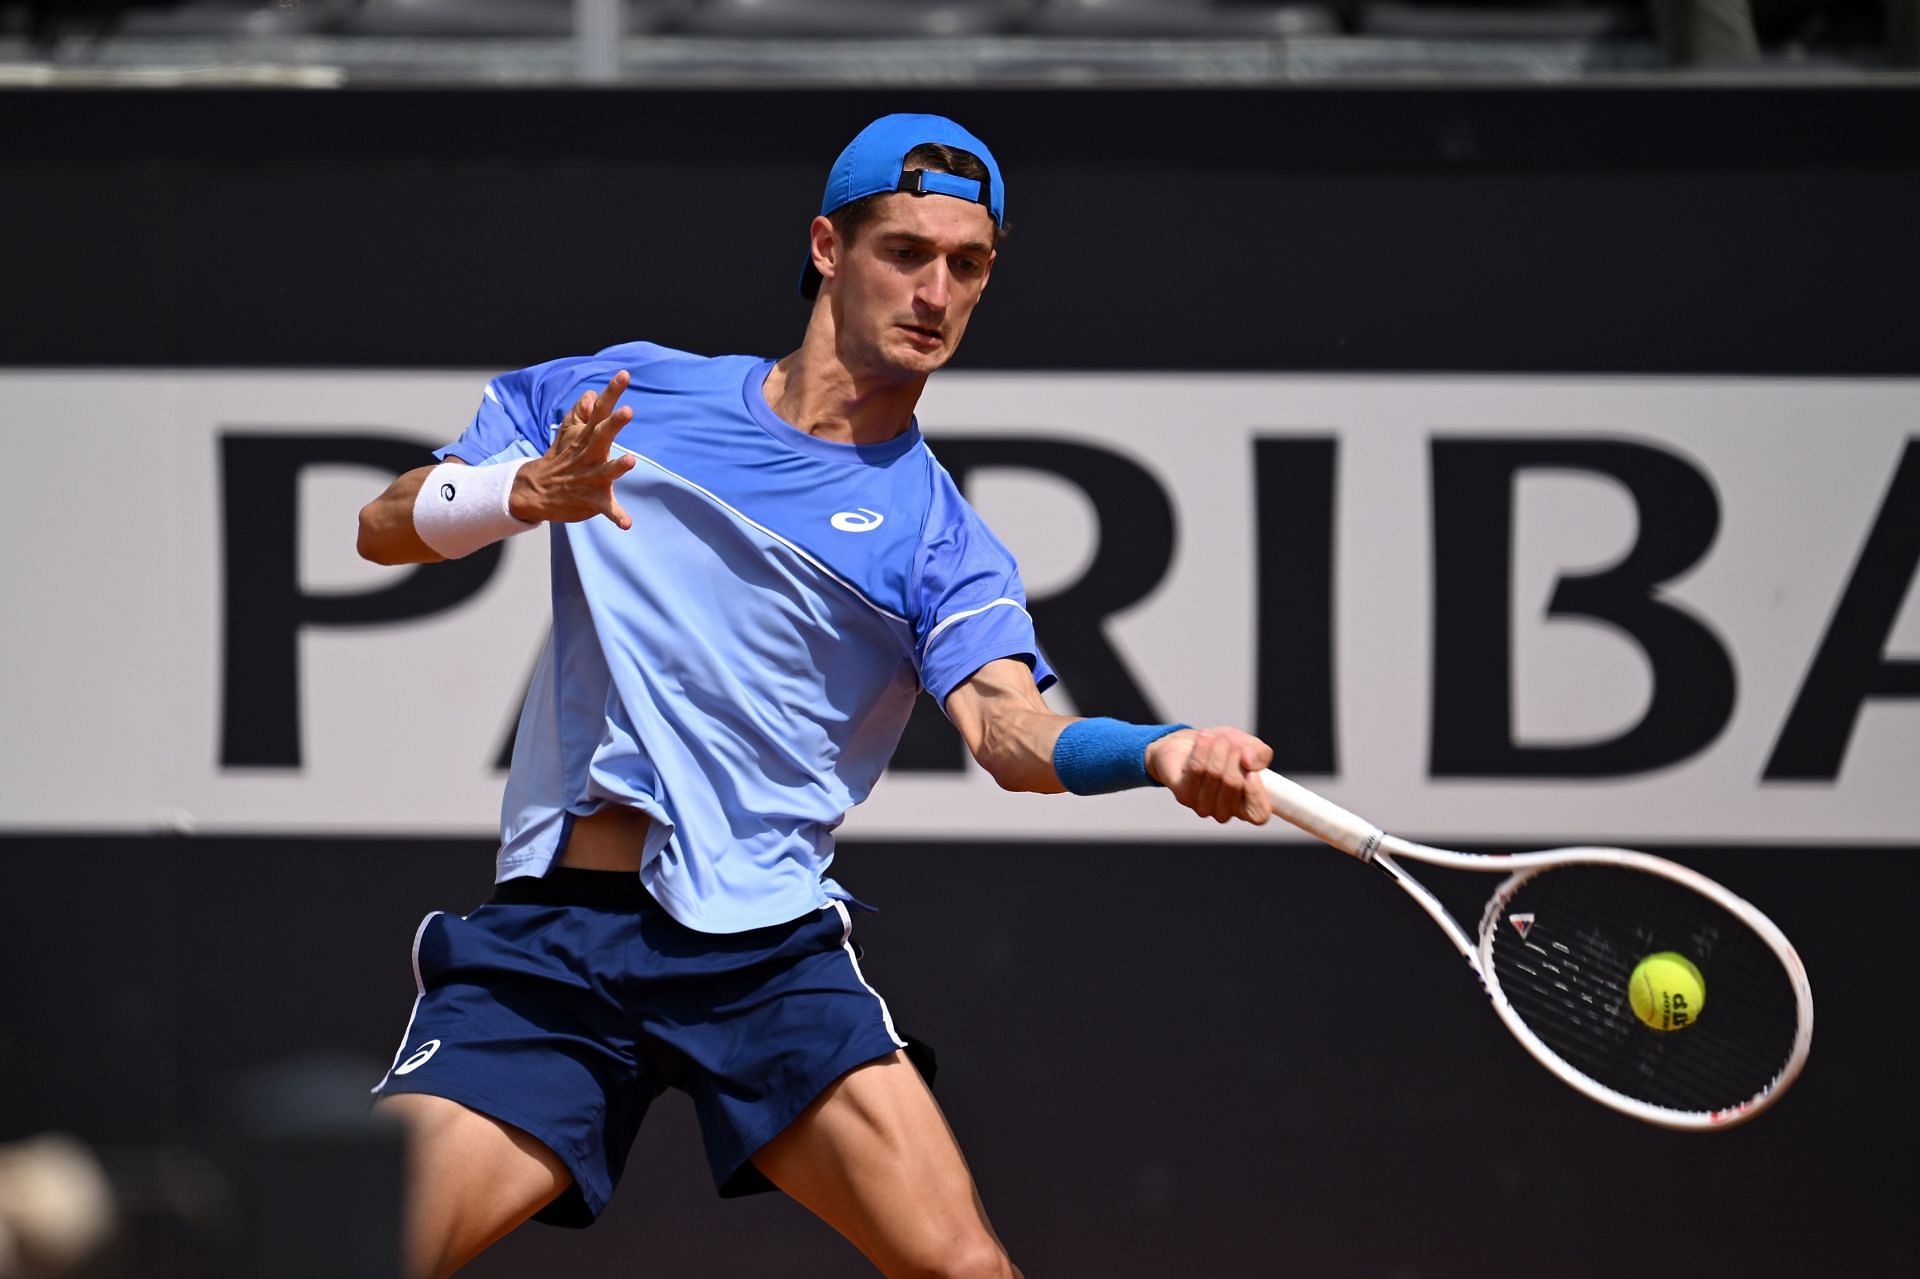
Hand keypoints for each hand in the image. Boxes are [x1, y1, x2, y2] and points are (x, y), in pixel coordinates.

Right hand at [508, 371, 640, 527]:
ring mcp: (590, 477)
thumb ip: (581, 413)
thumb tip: (592, 394)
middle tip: (628, 411)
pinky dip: (616, 516)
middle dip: (615, 423)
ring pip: (605, 471)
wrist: (535, 490)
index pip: (600, 410)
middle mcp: (589, 454)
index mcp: (586, 436)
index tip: (624, 374)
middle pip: (602, 435)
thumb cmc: (560, 457)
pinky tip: (627, 524)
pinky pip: (606, 508)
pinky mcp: (591, 500)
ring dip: (618, 466)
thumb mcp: (568, 433)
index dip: (612, 392)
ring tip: (631, 460)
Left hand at [1146, 727, 1273, 824]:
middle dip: (1234, 754)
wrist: (1193, 744)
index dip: (1256, 793)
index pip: (1258, 814)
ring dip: (1218, 747)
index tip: (1253, 772)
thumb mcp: (1250, 747)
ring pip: (1214, 773)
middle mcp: (1225, 811)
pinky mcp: (1184, 795)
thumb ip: (1261, 754)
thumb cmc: (1225, 750)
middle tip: (1230, 742)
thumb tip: (1250, 761)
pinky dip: (1202, 749)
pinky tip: (1204, 738)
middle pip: (1233, 783)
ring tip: (1217, 738)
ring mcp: (1203, 806)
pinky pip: (1197, 768)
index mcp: (1247, 806)